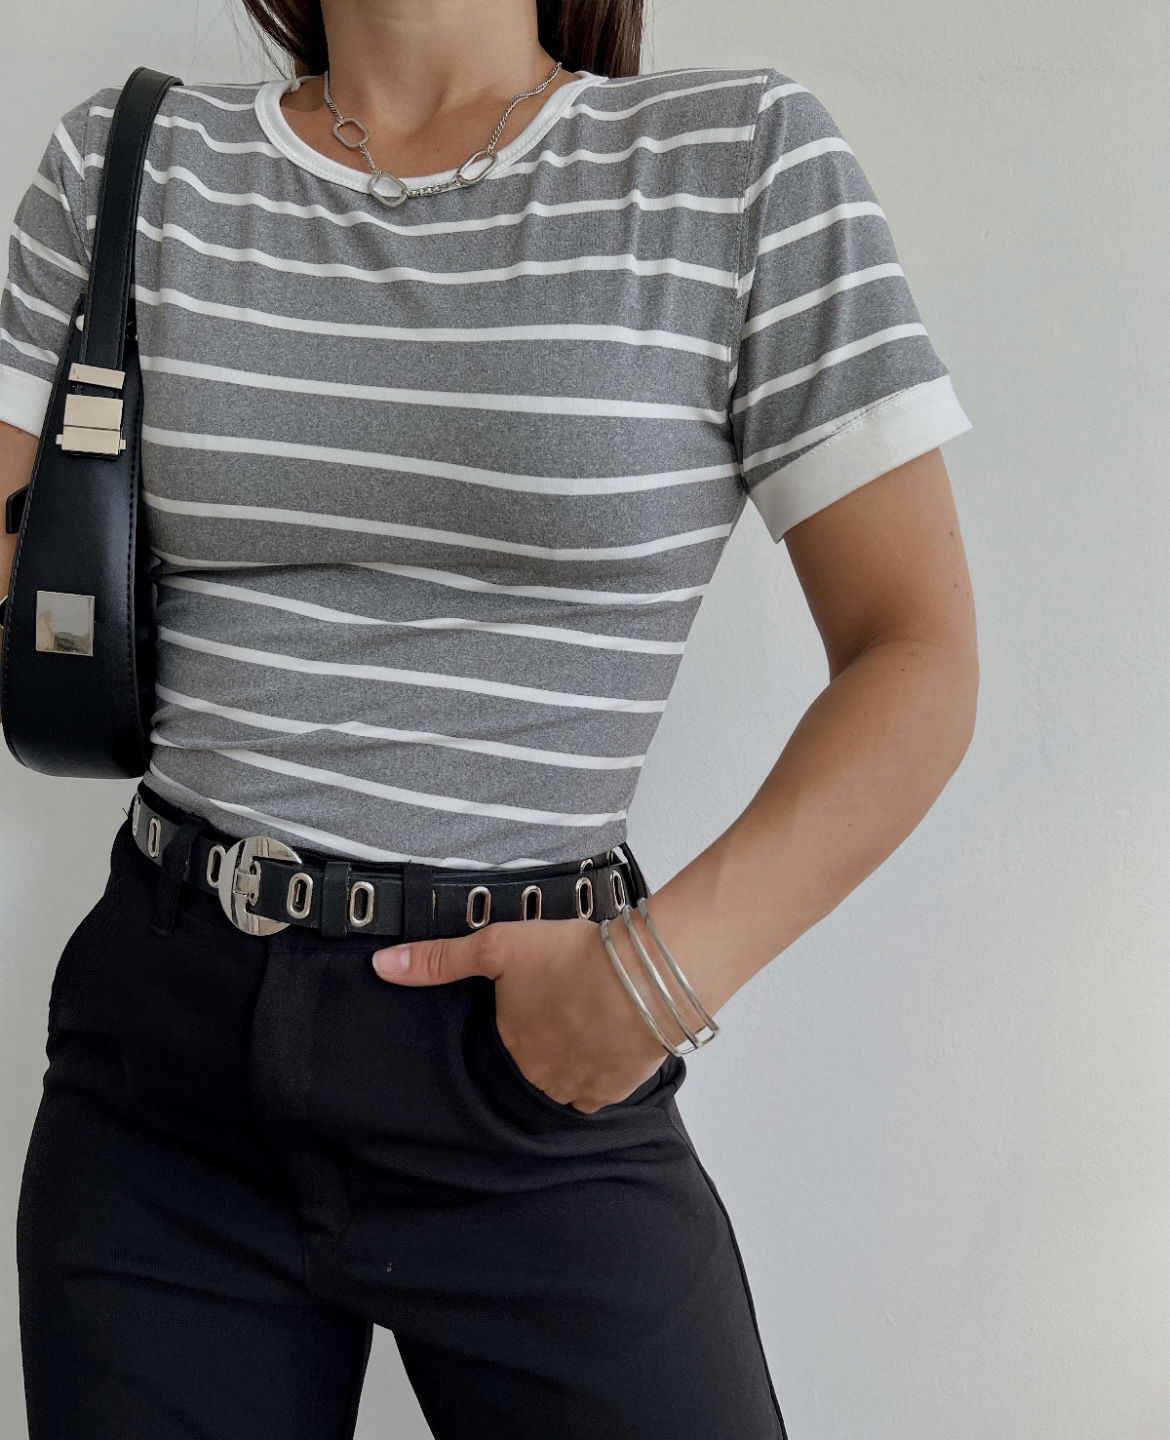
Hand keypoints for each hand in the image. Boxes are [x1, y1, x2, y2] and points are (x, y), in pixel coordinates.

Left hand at [371, 917, 671, 1112]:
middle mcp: (536, 1076)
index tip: (527, 1003)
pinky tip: (602, 1043)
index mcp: (506, 1046)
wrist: (643, 978)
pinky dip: (596, 1071)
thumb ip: (438, 959)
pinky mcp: (612, 1091)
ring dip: (565, 1057)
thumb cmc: (572, 959)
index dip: (511, 1020)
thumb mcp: (496, 947)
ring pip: (559, 1080)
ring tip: (580, 1023)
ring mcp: (575, 1089)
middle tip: (557, 1008)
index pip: (496, 1042)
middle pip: (527, 1064)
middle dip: (538, 1040)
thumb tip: (381, 967)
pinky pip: (594, 1091)